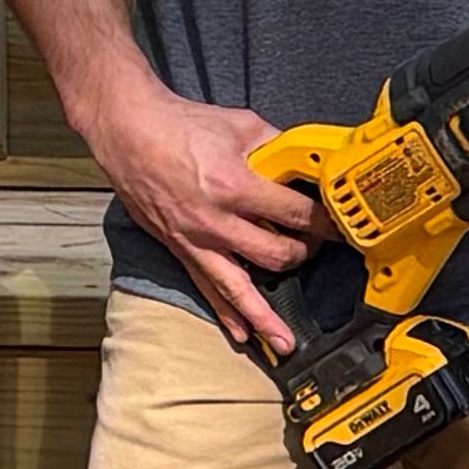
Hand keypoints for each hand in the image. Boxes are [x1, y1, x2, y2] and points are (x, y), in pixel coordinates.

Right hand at [79, 74, 318, 357]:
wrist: (130, 134)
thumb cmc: (180, 125)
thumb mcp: (240, 125)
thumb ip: (276, 147)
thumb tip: (305, 162)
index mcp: (234, 186)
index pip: (294, 214)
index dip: (323, 220)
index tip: (339, 223)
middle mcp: (216, 221)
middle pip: (276, 254)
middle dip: (304, 253)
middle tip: (317, 247)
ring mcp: (197, 240)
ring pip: (239, 288)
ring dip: (265, 318)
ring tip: (285, 343)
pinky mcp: (181, 249)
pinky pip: (207, 288)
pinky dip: (225, 314)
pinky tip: (242, 334)